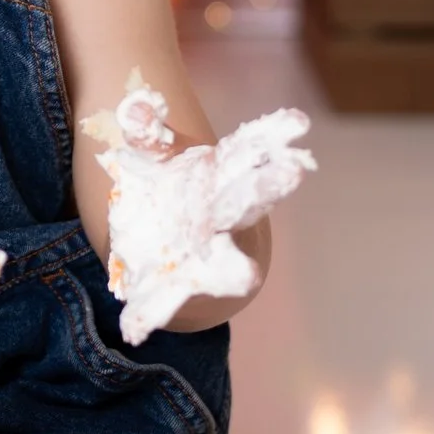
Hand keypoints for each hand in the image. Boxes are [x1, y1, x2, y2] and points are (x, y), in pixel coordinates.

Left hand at [90, 79, 313, 345]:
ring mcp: (206, 255)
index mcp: (220, 176)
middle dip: (270, 186)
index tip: (299, 123)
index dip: (275, 136)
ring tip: (244, 278)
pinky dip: (149, 314)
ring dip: (232, 272)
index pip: (250, 152)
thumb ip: (147, 133)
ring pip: (225, 264)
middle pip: (249, 199)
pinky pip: (164, 302)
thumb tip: (136, 105)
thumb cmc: (167, 187)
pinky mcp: (175, 287)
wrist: (160, 242)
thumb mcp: (153, 155)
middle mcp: (223, 216)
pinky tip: (134, 328)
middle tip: (294, 171)